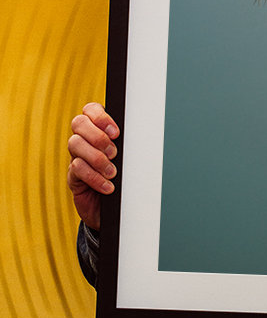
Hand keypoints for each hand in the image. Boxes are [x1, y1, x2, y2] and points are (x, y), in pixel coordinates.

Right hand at [67, 103, 119, 228]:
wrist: (116, 208)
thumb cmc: (126, 177)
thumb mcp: (129, 158)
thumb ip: (129, 144)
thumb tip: (142, 135)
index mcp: (98, 129)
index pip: (90, 109)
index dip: (100, 117)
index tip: (116, 132)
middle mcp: (85, 139)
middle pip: (78, 123)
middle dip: (97, 136)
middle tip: (114, 153)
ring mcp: (76, 156)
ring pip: (75, 144)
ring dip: (97, 158)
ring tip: (112, 172)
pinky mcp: (73, 176)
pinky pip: (76, 168)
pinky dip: (94, 177)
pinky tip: (108, 186)